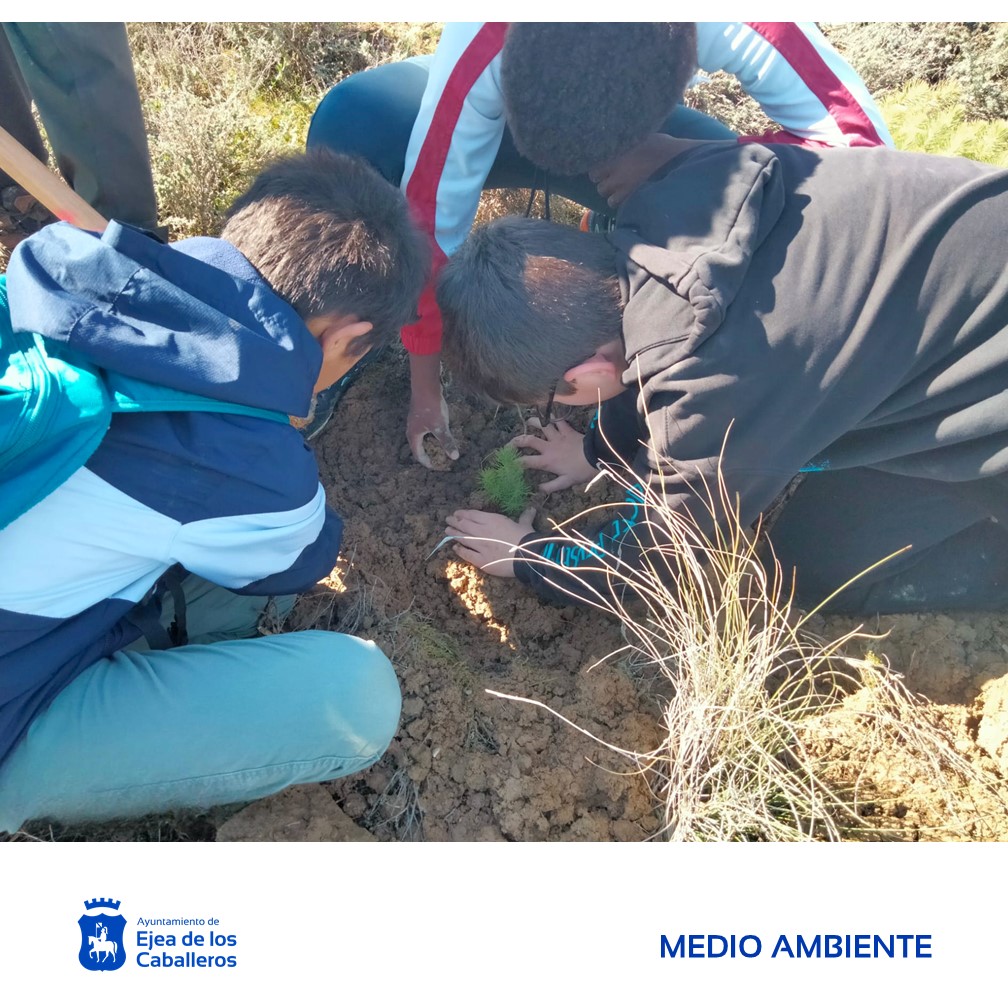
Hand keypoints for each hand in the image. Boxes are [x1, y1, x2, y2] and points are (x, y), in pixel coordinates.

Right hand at [408, 351, 459, 467]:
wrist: (426, 387)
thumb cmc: (432, 409)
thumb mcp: (441, 428)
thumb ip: (447, 442)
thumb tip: (454, 457)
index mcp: (413, 435)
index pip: (417, 453)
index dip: (425, 461)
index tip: (432, 466)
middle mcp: (411, 427)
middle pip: (416, 444)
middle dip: (426, 452)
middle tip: (434, 458)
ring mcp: (414, 418)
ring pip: (419, 434)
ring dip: (427, 441)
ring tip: (436, 445)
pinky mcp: (419, 411)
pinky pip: (423, 426)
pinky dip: (429, 432)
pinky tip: (437, 428)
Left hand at [444, 507, 535, 577]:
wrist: (527, 555)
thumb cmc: (527, 538)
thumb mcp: (525, 524)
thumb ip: (525, 516)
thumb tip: (531, 509)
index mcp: (492, 520)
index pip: (473, 515)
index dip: (463, 514)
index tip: (456, 513)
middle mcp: (483, 531)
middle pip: (465, 525)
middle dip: (455, 522)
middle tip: (448, 520)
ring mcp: (480, 546)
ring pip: (463, 538)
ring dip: (454, 534)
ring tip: (447, 531)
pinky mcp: (481, 560)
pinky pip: (467, 554)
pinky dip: (460, 550)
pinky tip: (455, 548)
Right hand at [509, 418, 597, 491]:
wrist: (597, 454)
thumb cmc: (582, 470)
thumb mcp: (567, 482)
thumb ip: (552, 486)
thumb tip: (539, 489)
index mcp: (547, 461)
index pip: (526, 461)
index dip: (515, 462)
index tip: (509, 463)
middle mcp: (549, 447)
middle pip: (528, 440)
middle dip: (516, 441)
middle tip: (510, 443)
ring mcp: (558, 436)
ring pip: (541, 425)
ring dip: (533, 422)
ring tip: (528, 422)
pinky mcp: (567, 429)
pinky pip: (558, 420)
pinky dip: (553, 416)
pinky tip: (548, 415)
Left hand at [589, 133, 691, 206]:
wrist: (678, 162)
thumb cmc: (664, 146)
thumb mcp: (642, 138)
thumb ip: (628, 144)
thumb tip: (622, 142)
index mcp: (615, 155)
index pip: (593, 167)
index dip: (598, 169)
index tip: (604, 168)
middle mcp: (615, 173)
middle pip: (598, 184)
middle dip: (604, 183)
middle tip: (614, 180)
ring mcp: (624, 187)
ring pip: (608, 198)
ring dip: (613, 195)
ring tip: (623, 191)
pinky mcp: (632, 199)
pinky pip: (621, 205)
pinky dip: (624, 203)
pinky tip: (631, 197)